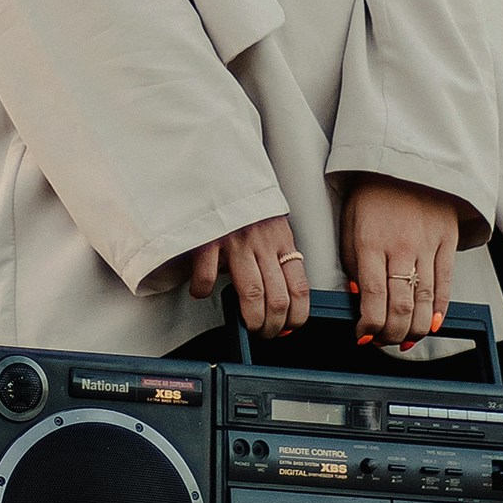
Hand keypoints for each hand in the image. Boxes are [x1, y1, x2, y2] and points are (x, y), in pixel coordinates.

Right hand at [185, 214, 311, 337]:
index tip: (290, 326)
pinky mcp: (208, 240)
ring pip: (251, 295)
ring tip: (247, 325)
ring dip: (250, 320)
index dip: (297, 316)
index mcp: (282, 241)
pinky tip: (203, 291)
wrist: (220, 170)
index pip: (299, 289)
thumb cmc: (247, 205)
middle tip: (266, 332)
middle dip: (273, 326)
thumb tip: (281, 296)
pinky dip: (203, 291)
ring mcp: (236, 242)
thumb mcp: (274, 227)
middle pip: (277, 299)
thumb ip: (277, 255)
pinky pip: (207, 278)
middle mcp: (262, 243)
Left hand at [340, 177, 460, 347]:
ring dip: (415, 330)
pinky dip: (440, 310)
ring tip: (404, 340)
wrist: (406, 163)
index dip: (369, 327)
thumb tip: (361, 299)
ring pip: (426, 302)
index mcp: (371, 243)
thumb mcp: (349, 227)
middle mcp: (401, 247)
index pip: (373, 297)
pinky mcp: (447, 243)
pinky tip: (433, 324)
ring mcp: (428, 246)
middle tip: (383, 342)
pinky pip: (446, 285)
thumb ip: (354, 265)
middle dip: (391, 334)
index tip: (362, 337)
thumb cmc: (373, 195)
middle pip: (402, 307)